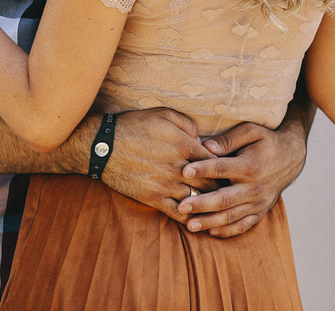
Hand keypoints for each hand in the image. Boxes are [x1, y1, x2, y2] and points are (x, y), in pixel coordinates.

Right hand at [100, 108, 221, 223]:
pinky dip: (189, 218)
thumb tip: (202, 139)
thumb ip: (188, 124)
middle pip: (211, 183)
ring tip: (217, 208)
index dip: (225, 168)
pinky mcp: (152, 198)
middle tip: (230, 194)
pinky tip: (197, 219)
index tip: (231, 173)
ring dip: (208, 205)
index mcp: (185, 144)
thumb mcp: (164, 114)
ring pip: (197, 200)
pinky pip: (177, 212)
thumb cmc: (135, 125)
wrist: (103, 145)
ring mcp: (166, 184)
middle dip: (221, 189)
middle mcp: (179, 166)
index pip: (215, 162)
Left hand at [177, 120, 307, 236]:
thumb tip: (206, 146)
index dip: (203, 169)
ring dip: (210, 221)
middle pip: (225, 199)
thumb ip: (229, 139)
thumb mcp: (251, 131)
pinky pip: (243, 225)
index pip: (222, 168)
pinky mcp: (260, 212)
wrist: (291, 158)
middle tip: (181, 206)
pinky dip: (228, 231)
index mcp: (251, 165)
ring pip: (231, 216)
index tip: (184, 171)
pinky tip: (211, 231)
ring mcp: (258, 202)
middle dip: (201, 204)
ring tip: (189, 225)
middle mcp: (255, 187)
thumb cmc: (266, 141)